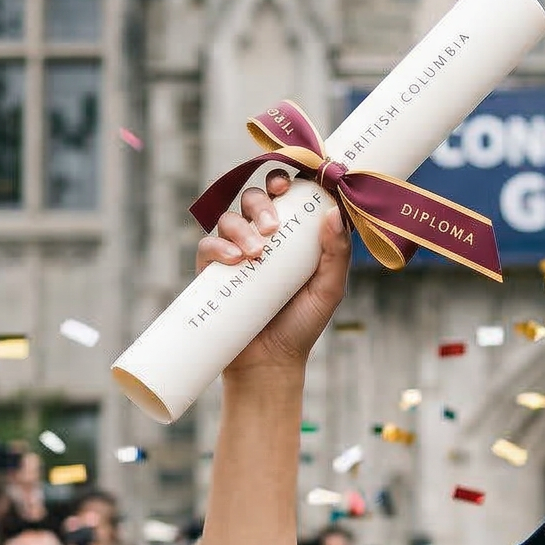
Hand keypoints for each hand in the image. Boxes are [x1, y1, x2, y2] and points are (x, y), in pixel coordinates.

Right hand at [200, 172, 352, 379]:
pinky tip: (233, 260)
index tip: (287, 186)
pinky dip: (218, 246)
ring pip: (229, 218)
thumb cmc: (302, 324)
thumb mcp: (328, 290)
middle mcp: (261, 239)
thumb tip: (334, 213)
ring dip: (240, 227)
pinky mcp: (212, 272)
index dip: (283, 182)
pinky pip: (207, 245)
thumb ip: (337, 254)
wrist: (270, 362)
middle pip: (253, 199)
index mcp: (290, 236)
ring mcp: (234, 253)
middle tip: (272, 227)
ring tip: (256, 254)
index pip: (284, 197)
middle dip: (261, 204)